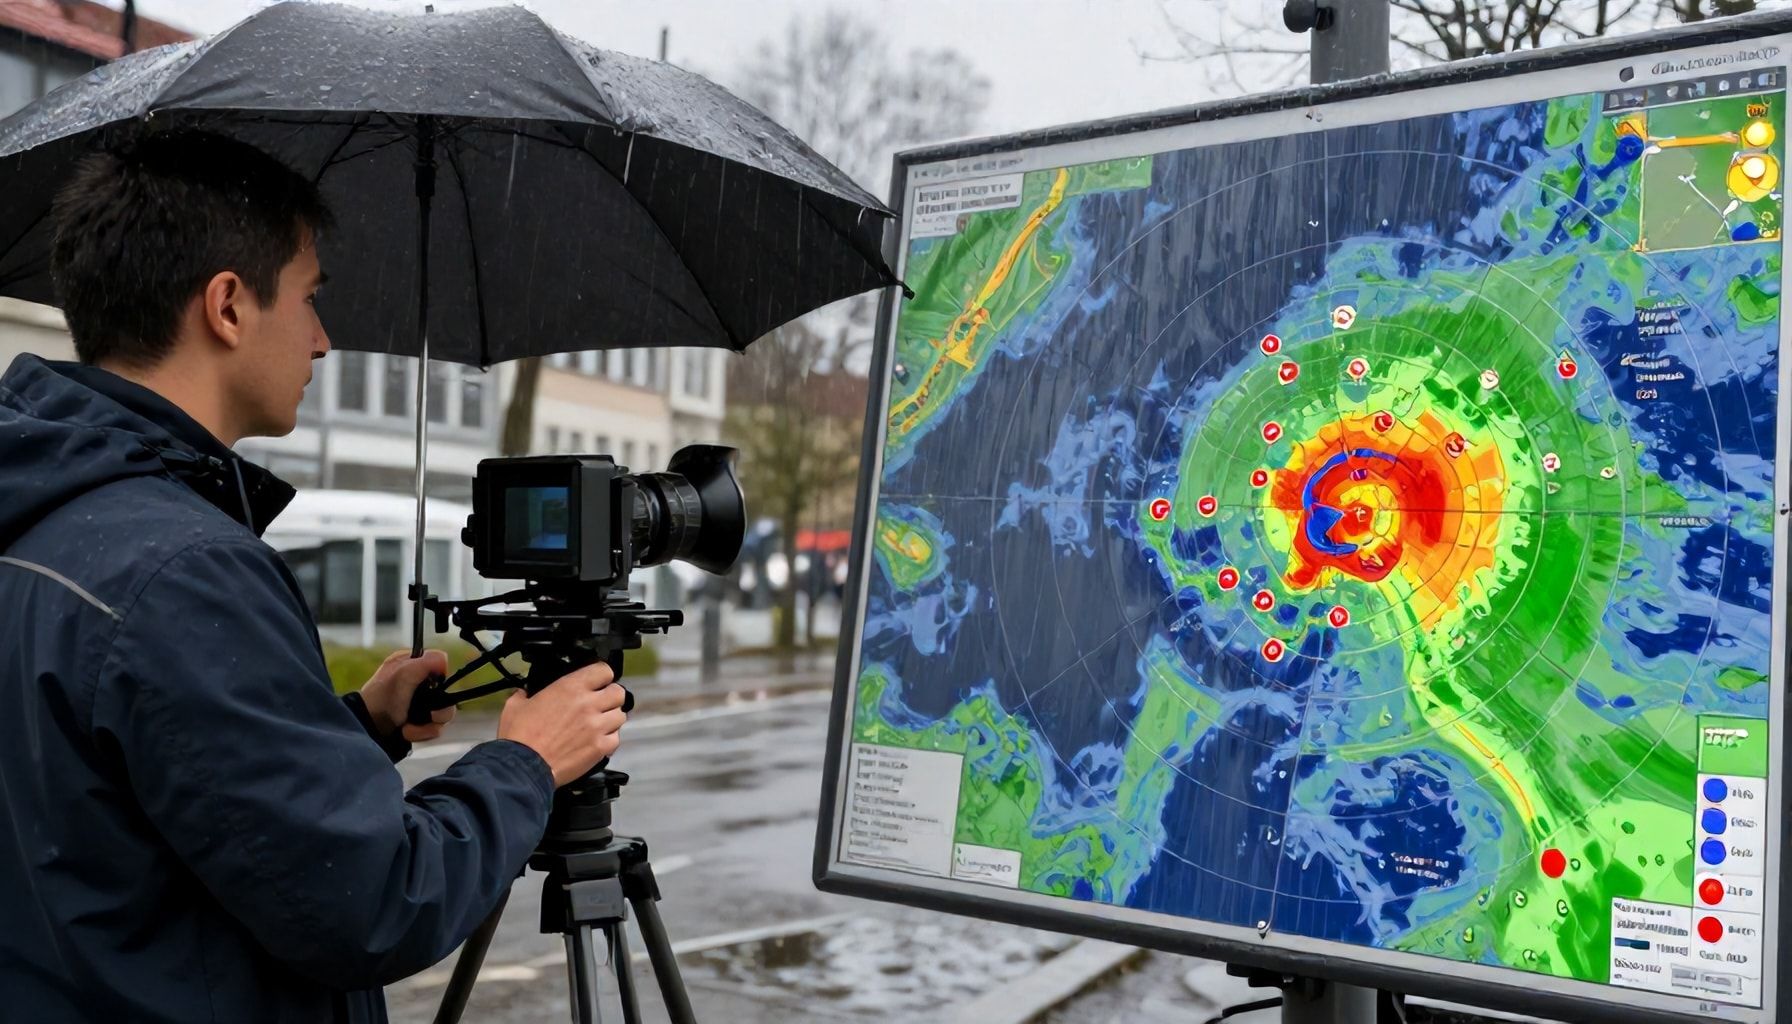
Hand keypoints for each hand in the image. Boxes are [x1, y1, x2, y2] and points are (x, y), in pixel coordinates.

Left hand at [359, 649, 455, 742]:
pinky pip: (434, 729)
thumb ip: (426, 662)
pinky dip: (421, 733)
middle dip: (438, 710)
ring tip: (408, 727)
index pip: (440, 667)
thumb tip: (445, 659)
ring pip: (443, 715)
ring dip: (427, 725)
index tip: (433, 688)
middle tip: (430, 715)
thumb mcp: (402, 674)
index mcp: (411, 665)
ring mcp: (419, 705)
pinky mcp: (418, 722)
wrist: (367, 730)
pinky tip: (407, 731)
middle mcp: (417, 684)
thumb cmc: (379, 700)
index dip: (440, 678)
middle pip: (446, 695)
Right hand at [497, 662, 626, 786]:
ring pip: (620, 715)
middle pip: (618, 692)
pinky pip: (616, 739)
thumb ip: (524, 694)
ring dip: (611, 718)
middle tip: (600, 704)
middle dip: (610, 697)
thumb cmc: (519, 737)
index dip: (601, 675)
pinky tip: (597, 741)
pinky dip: (609, 739)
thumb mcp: (515, 706)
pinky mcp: (600, 747)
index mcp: (570, 687)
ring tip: (598, 724)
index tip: (596, 682)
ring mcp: (597, 726)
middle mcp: (588, 704)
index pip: (603, 670)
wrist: (524, 767)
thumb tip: (524, 693)